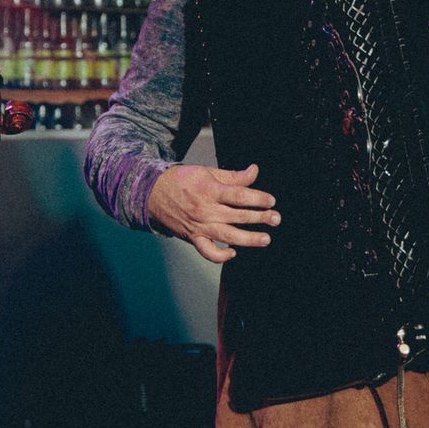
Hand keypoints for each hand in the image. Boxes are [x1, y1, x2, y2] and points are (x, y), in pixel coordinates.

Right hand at [147, 163, 278, 263]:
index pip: (239, 195)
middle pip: (238, 216)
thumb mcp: (207, 172)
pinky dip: (221, 256)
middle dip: (260, 218)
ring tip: (266, 239)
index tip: (271, 200)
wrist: (153, 193)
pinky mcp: (193, 238)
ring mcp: (199, 226)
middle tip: (276, 218)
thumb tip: (254, 171)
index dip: (258, 198)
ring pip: (228, 236)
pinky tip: (234, 252)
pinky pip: (208, 252)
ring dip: (249, 239)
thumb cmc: (182, 181)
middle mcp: (205, 210)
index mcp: (209, 190)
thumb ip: (233, 175)